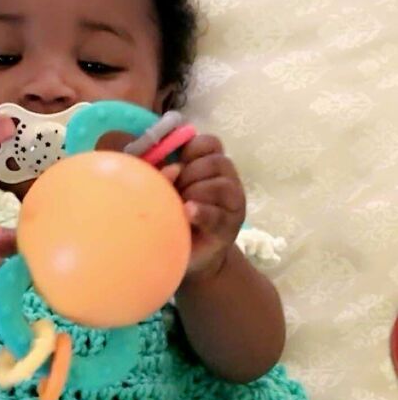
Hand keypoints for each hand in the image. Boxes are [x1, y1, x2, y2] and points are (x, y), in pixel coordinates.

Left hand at [173, 135, 245, 278]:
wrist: (190, 256)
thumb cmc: (176, 216)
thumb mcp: (167, 190)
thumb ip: (166, 174)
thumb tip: (170, 170)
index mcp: (212, 165)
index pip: (210, 144)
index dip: (193, 149)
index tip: (178, 162)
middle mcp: (228, 180)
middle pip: (216, 162)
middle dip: (191, 174)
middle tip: (177, 192)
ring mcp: (233, 203)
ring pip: (221, 185)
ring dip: (196, 192)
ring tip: (181, 206)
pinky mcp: (229, 226)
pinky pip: (216, 214)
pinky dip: (201, 212)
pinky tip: (188, 212)